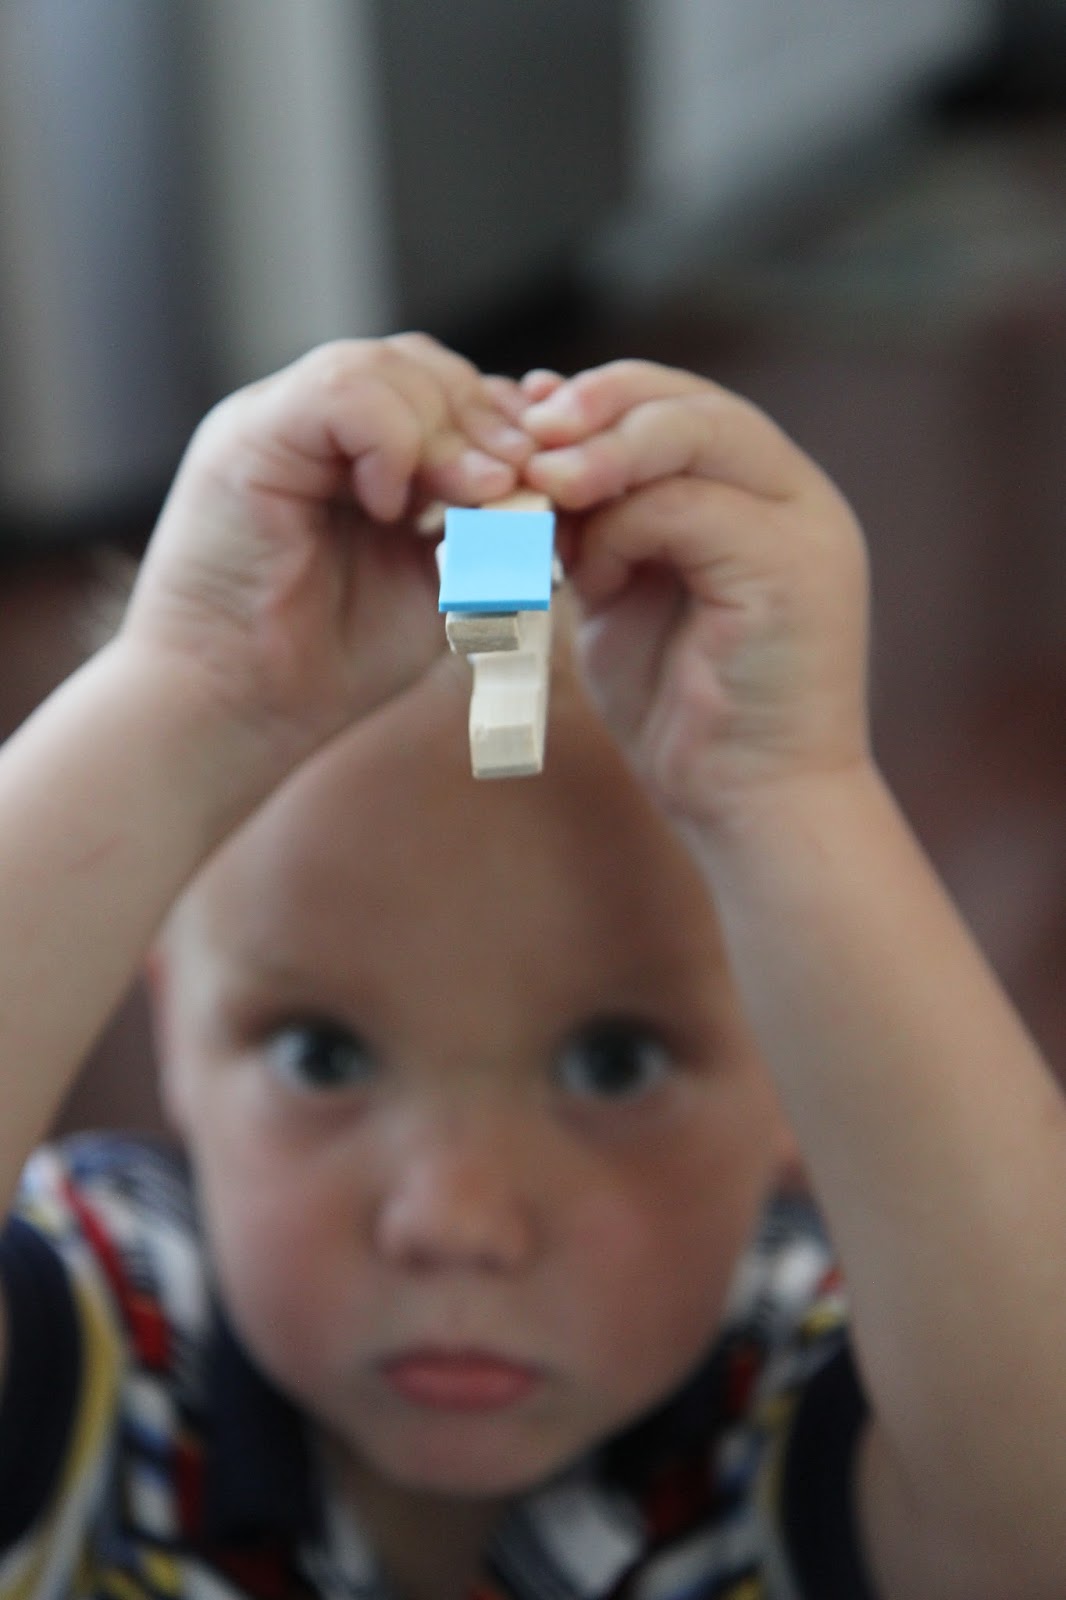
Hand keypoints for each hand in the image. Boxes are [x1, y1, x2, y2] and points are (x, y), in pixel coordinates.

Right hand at [120, 336, 532, 778]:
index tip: (552, 480)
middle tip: (520, 484)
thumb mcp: (440, 588)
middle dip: (489, 424)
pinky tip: (393, 507)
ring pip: (387, 366)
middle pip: (427, 368)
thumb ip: (489, 533)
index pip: (454, 394)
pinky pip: (344, 391)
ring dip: (449, 431)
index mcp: (366, 457)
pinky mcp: (250, 436)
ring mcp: (283, 424)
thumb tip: (549, 492)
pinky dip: (391, 441)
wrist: (239, 708)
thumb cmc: (332, 662)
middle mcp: (321, 428)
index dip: (510, 427)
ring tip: (472, 495)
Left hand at [521, 360, 870, 826]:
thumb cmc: (683, 710)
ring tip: (543, 481)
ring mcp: (805, 527)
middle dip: (601, 404)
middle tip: (528, 429)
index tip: (524, 412)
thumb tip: (539, 449)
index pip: (681, 403)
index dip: (601, 397)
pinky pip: (690, 508)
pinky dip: (621, 528)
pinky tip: (588, 575)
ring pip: (698, 433)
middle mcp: (794, 497)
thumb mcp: (624, 592)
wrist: (750, 807)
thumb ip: (598, 522)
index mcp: (759, 494)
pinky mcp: (797, 568)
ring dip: (604, 453)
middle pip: (693, 401)